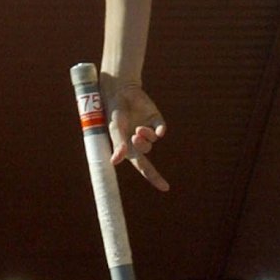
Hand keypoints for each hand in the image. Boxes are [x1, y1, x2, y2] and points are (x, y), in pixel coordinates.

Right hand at [101, 74, 168, 191]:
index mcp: (129, 148)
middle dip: (141, 146)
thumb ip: (117, 144)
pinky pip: (161, 128)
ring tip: (138, 129)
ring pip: (152, 139)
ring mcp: (148, 130)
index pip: (143, 167)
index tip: (166, 188)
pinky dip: (159, 130)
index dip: (154, 177)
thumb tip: (115, 162)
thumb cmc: (113, 113)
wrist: (119, 91)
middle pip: (146, 151)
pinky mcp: (155, 119)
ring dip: (146, 136)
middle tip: (134, 137)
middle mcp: (139, 141)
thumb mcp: (114, 130)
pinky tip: (158, 130)